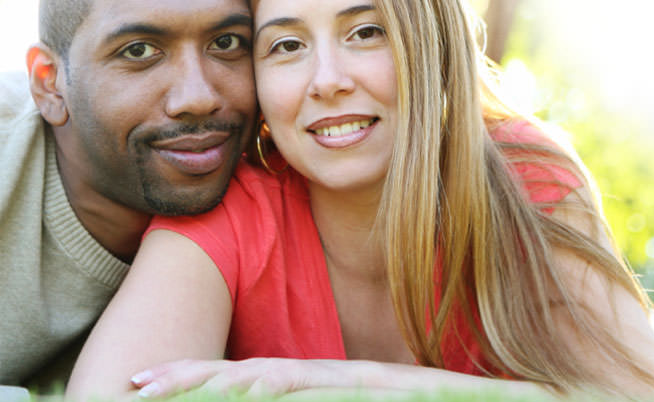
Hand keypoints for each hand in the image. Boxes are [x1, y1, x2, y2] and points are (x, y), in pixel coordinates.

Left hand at [130, 358, 348, 397]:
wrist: (403, 388)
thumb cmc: (356, 400)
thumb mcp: (304, 401)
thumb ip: (270, 400)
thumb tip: (243, 400)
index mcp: (272, 380)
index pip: (218, 377)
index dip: (179, 378)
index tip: (137, 385)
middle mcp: (282, 372)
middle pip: (222, 370)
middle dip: (176, 376)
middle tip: (134, 385)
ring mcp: (304, 374)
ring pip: (250, 373)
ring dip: (207, 380)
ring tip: (168, 388)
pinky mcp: (328, 381)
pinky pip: (292, 381)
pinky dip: (268, 384)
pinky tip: (249, 392)